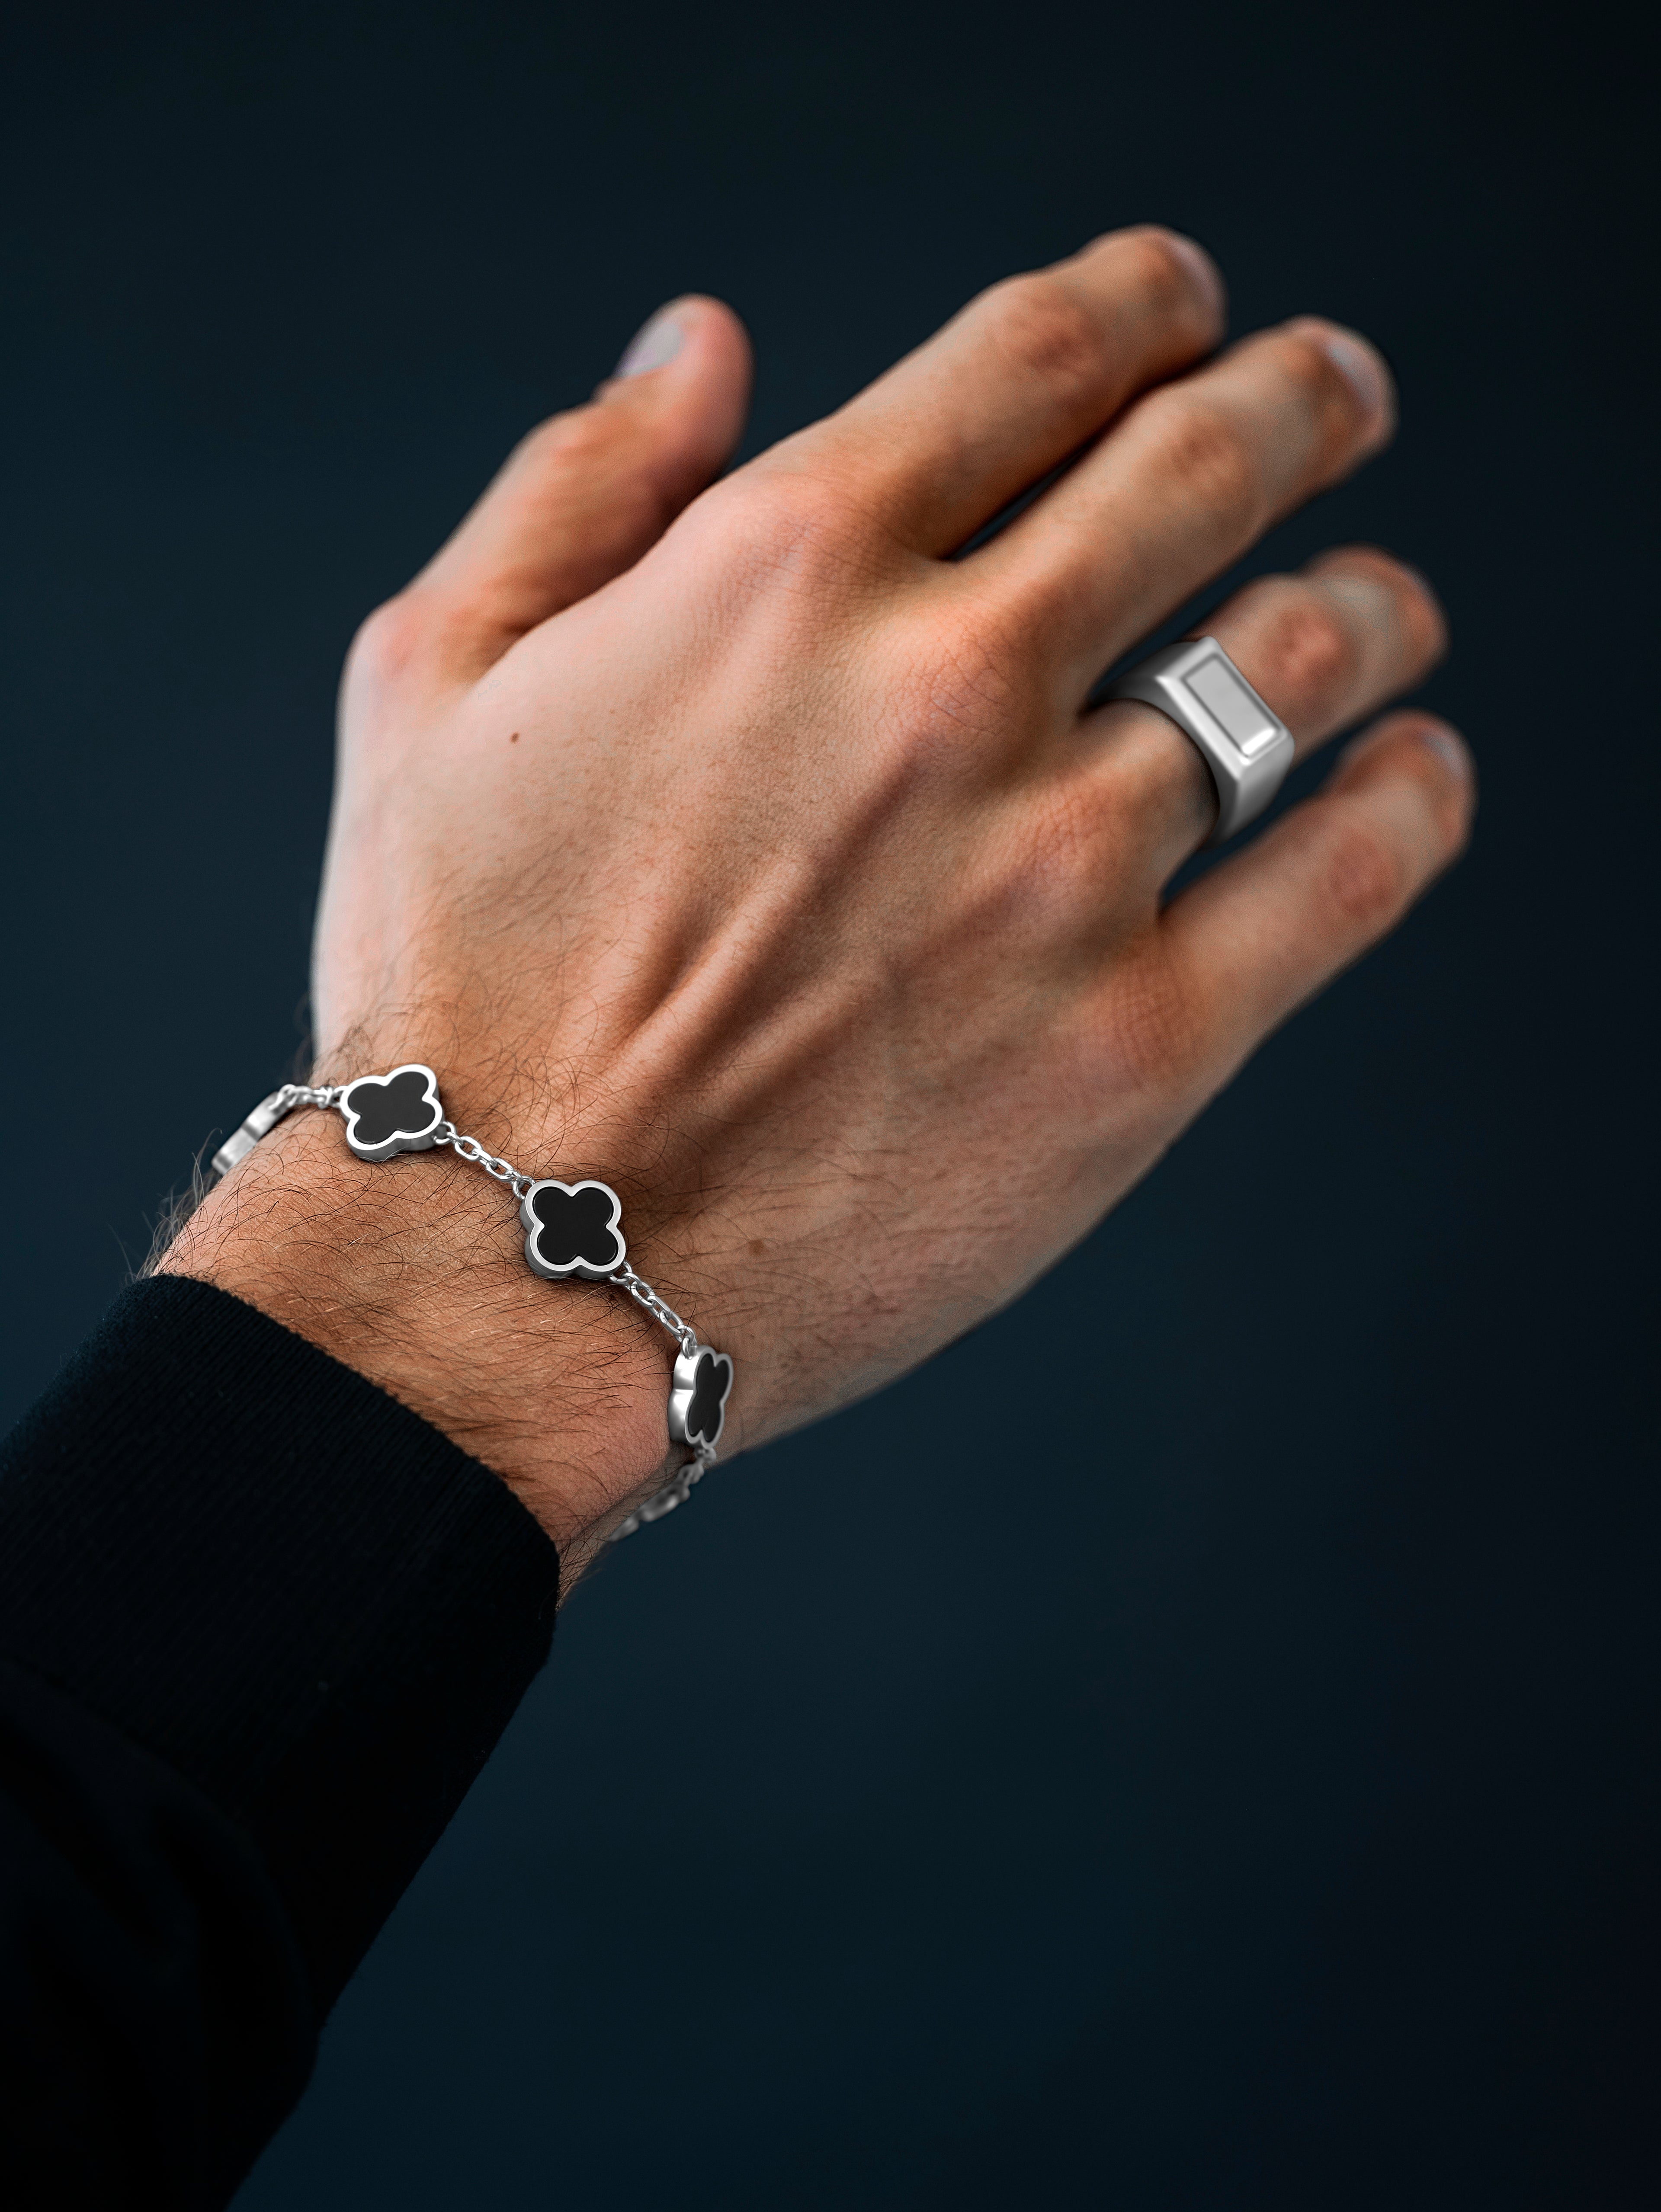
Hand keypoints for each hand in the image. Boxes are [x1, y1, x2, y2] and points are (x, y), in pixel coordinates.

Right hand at [167, 230, 1471, 1571]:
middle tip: (1333, 396)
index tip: (1182, 306)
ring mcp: (1059, 867)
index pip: (1038, 356)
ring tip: (1382, 603)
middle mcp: (948, 687)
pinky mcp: (1135, 1043)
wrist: (505, 1264)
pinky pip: (1347, 878)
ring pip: (1306, 656)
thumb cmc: (451, 992)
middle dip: (1296, 400)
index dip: (1143, 303)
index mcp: (784, 568)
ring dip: (1371, 600)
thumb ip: (576, 490)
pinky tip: (1417, 773)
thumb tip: (702, 345)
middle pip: (1209, 463)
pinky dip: (1411, 802)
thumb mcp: (431, 684)